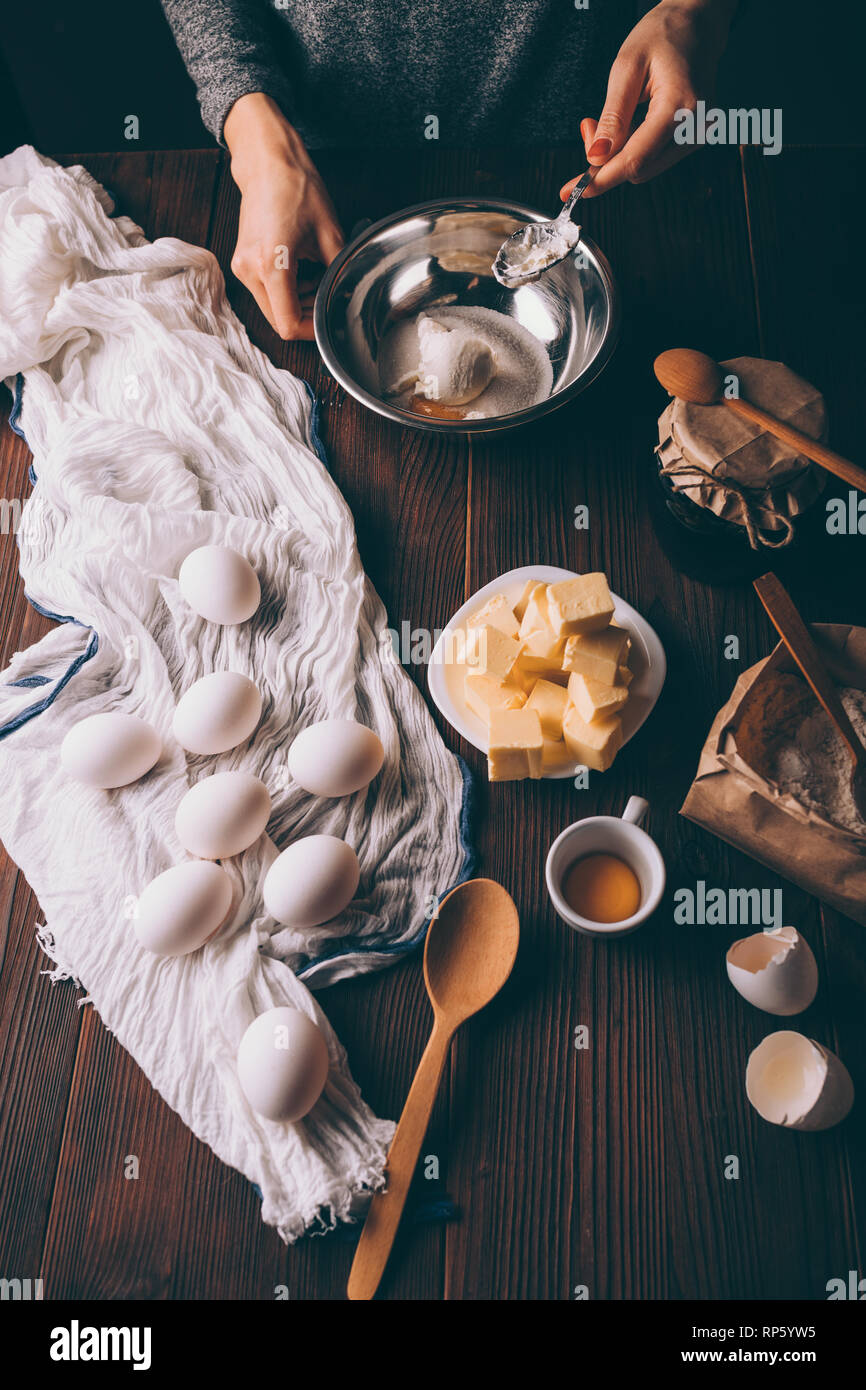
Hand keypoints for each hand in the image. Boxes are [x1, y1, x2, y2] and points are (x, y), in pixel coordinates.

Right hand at [224, 94, 342, 339]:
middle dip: (306, 316)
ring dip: (297, 303)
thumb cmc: (296, 188)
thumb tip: (347, 299)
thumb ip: (339, 273)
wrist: (267, 162)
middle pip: (279, 321)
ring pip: (272, 309)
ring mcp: (241, 267)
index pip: (288, 324)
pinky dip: (286, 291)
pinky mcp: (241, 263)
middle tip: (326, 295)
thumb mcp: (330, 234)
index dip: (311, 330)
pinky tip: (301, 270)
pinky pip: (266, 293)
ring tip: (316, 277)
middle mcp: (249, 270)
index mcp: (271, 264)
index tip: (327, 320)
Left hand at [560, 0, 736, 201]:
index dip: (601, 179)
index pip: (635, 160)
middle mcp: (696, 127)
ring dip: (622, 152)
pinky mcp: (696, 136)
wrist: (697, 23)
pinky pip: (657, 156)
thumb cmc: (663, 35)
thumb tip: (596, 158)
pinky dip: (637, 147)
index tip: (572, 191)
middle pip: (639, 169)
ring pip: (647, 167)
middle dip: (608, 158)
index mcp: (680, 107)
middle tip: (588, 125)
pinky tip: (633, 121)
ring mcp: (699, 134)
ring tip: (617, 115)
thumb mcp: (627, 67)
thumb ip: (612, 117)